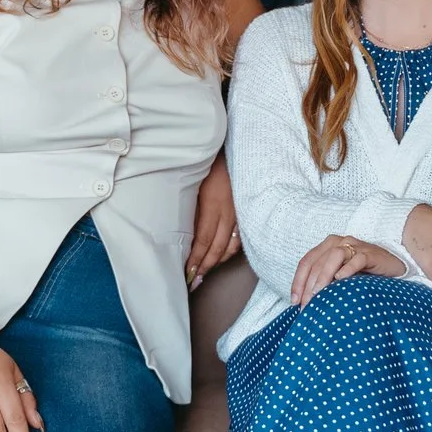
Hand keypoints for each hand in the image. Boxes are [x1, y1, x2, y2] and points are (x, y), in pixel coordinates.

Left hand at [187, 158, 239, 287]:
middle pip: (217, 248)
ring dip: (217, 262)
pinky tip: (223, 256)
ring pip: (230, 246)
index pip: (204, 240)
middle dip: (205, 266)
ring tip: (206, 272)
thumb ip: (192, 210)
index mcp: (213, 206)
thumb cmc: (209, 166)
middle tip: (194, 280)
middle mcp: (228, 213)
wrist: (234, 150)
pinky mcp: (245, 212)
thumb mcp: (195, 186)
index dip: (196, 259)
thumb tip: (186, 235)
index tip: (187, 272)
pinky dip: (231, 251)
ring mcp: (239, 213)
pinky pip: (240, 238)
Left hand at [290, 234, 404, 304]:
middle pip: (317, 261)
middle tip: (307, 306)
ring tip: (318, 294)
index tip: (295, 301)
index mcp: (328, 246)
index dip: (298, 281)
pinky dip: (347, 269)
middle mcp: (339, 242)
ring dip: (323, 276)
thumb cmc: (365, 273)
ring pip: (334, 257)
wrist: (395, 265)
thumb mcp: (341, 276)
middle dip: (309, 285)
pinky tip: (341, 280)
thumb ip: (326, 282)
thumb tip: (306, 302)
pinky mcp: (371, 254)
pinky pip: (357, 259)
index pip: (307, 262)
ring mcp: (356, 246)